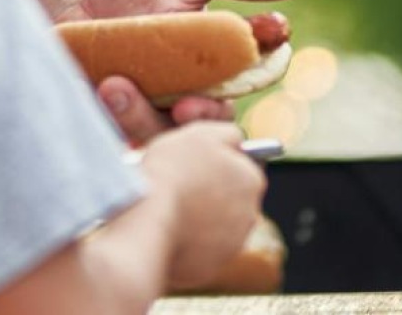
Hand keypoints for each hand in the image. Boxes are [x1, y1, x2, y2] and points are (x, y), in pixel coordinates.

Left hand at [65, 0, 302, 143]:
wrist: (76, 1)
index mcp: (227, 60)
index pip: (261, 69)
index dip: (261, 61)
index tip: (248, 48)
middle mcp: (199, 95)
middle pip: (216, 119)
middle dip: (202, 115)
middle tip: (184, 103)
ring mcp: (159, 117)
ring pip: (166, 137)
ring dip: (143, 117)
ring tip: (115, 86)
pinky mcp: (120, 128)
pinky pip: (124, 140)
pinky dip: (113, 122)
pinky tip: (98, 95)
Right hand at [139, 120, 266, 292]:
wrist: (150, 218)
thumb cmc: (172, 170)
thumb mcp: (201, 133)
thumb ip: (228, 133)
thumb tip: (238, 140)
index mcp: (251, 180)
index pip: (244, 166)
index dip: (219, 160)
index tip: (197, 159)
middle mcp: (250, 215)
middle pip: (231, 197)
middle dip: (211, 190)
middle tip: (180, 180)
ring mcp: (231, 245)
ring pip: (216, 224)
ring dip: (199, 215)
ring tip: (170, 203)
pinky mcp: (209, 268)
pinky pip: (199, 249)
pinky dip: (186, 239)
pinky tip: (166, 226)